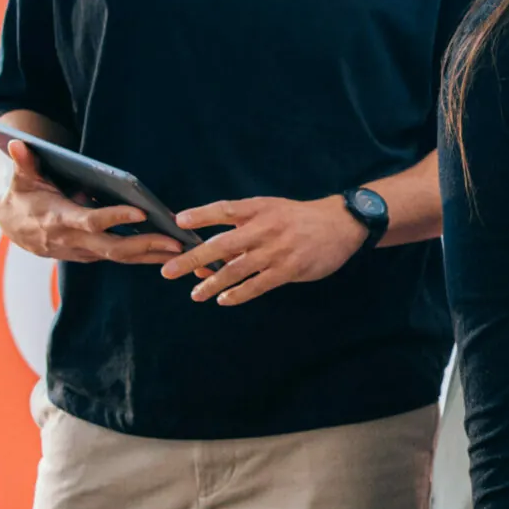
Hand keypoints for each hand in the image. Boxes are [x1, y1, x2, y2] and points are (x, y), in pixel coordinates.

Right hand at [0, 142, 183, 264]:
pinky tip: (174, 254)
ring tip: (186, 252)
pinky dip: (147, 257)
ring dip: (154, 256)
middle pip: (114, 247)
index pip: (91, 221)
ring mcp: (85, 252)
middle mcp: (74, 241)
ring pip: (122, 257)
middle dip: (146, 245)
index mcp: (58, 220)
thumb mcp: (21, 178)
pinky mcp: (93, 254)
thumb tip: (17, 142)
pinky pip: (123, 258)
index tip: (140, 211)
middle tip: (176, 243)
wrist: (15, 226)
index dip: (114, 217)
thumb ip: (23, 162)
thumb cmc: (22, 195)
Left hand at [159, 195, 365, 305]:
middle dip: (193, 258)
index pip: (226, 209)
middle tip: (169, 270)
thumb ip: (245, 224)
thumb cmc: (299, 218)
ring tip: (195, 294)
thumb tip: (212, 247)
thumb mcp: (272, 209)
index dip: (202, 215)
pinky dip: (239, 294)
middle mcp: (265, 228)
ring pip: (237, 269)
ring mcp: (276, 250)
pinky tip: (224, 300)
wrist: (340, 224)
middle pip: (222, 244)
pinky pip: (258, 285)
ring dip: (212, 283)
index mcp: (259, 209)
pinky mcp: (289, 269)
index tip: (178, 221)